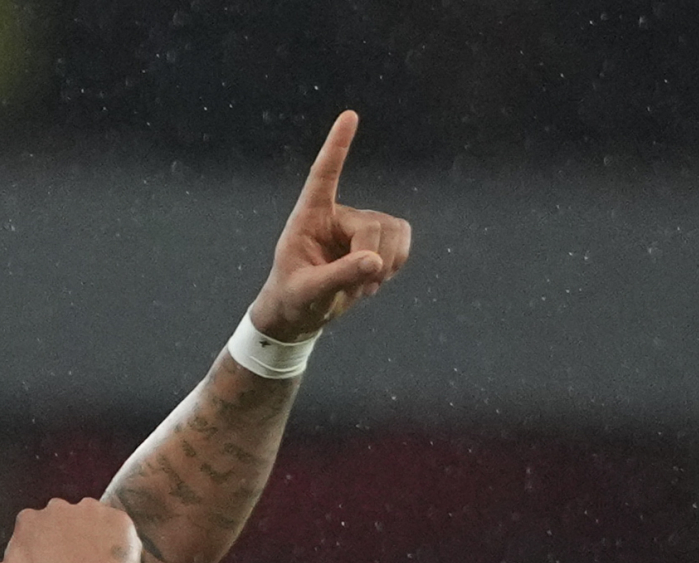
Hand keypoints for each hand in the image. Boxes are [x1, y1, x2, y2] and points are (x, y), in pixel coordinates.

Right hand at [0, 497, 143, 562]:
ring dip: (89, 538)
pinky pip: (116, 527)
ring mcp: (92, 510)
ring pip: (88, 521)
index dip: (38, 549)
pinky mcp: (120, 519)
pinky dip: (114, 541)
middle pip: (60, 521)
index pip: (31, 529)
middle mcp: (59, 507)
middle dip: (64, 539)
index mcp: (28, 520)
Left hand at [250, 111, 413, 342]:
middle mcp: (337, 214)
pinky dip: (397, 262)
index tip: (349, 115)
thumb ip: (338, 276)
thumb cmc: (293, 297)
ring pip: (393, 232)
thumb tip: (375, 261)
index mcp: (309, 217)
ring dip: (384, 266)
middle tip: (355, 289)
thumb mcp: (308, 292)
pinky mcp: (378, 237)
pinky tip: (375, 278)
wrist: (303, 311)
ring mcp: (360, 224)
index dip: (337, 146)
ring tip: (360, 286)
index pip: (324, 176)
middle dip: (370, 260)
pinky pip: (404, 239)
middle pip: (373, 225)